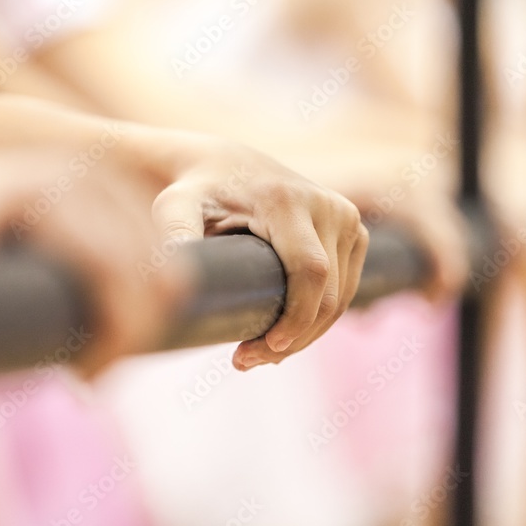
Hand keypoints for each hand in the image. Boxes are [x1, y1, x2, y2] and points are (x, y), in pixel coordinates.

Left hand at [148, 135, 368, 369]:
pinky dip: (320, 319)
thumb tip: (170, 274)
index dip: (296, 319)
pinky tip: (285, 335)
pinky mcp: (355, 230)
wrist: (227, 164)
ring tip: (261, 355)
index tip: (266, 349)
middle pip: (330, 294)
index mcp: (288, 201)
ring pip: (342, 297)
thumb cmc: (195, 191)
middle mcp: (328, 205)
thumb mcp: (175, 207)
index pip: (311, 273)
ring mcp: (348, 217)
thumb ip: (174, 234)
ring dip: (308, 335)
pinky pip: (346, 288)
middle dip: (296, 337)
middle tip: (247, 361)